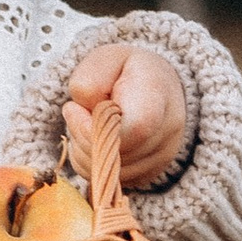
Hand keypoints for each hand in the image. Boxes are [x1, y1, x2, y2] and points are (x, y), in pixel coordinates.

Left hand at [64, 42, 191, 189]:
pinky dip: (92, 163)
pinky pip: (107, 181)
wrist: (161, 87)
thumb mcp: (106, 59)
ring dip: (84, 150)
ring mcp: (161, 159)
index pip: (133, 130)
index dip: (93, 127)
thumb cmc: (129, 71)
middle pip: (112, 155)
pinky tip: (99, 140)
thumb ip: (88, 80)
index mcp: (157, 97)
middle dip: (82, 136)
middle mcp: (167, 134)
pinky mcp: (149, 176)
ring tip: (91, 124)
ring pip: (104, 172)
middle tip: (81, 112)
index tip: (74, 107)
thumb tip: (78, 110)